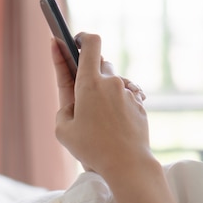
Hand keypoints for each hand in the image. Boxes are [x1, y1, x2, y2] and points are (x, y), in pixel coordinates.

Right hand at [51, 33, 152, 177]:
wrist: (128, 165)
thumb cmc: (92, 148)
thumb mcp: (63, 130)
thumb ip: (65, 109)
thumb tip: (74, 104)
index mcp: (89, 83)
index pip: (91, 44)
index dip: (82, 38)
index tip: (74, 41)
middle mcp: (111, 83)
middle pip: (101, 64)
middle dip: (90, 75)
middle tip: (81, 97)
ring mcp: (128, 93)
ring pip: (114, 83)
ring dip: (104, 94)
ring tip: (98, 120)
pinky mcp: (139, 105)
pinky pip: (125, 99)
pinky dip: (117, 108)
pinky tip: (112, 128)